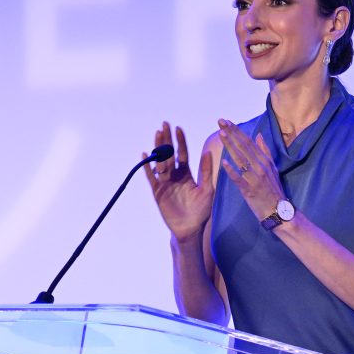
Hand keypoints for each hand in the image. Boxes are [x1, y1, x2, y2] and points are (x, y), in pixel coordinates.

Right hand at [143, 122, 214, 239]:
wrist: (190, 229)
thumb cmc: (201, 211)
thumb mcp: (207, 189)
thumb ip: (206, 171)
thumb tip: (208, 152)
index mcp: (187, 174)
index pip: (182, 154)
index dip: (180, 141)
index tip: (178, 128)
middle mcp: (174, 176)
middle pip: (169, 154)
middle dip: (167, 139)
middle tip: (164, 124)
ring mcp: (165, 183)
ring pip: (160, 162)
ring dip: (158, 148)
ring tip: (157, 134)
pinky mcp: (157, 191)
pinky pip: (151, 177)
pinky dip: (147, 166)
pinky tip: (144, 154)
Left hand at [217, 120, 287, 221]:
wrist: (278, 211)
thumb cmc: (273, 189)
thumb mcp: (272, 167)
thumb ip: (265, 151)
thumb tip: (259, 135)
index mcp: (264, 160)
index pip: (248, 142)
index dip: (237, 131)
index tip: (227, 121)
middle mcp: (260, 166)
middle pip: (244, 146)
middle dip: (231, 133)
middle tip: (220, 121)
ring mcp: (255, 177)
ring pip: (241, 159)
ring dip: (231, 146)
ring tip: (221, 134)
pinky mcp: (250, 190)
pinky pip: (240, 179)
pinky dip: (232, 170)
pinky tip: (224, 162)